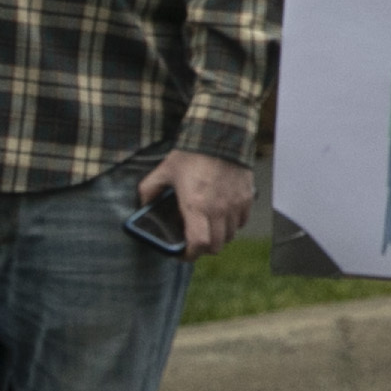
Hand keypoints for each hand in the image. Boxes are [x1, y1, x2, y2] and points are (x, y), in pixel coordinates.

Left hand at [137, 149, 253, 257]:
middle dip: (203, 248)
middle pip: (216, 246)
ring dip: (218, 236)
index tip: (181, 253)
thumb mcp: (164, 171)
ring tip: (208, 227)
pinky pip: (242, 221)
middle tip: (193, 241)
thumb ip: (149, 190)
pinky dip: (233, 224)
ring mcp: (235, 205)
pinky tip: (222, 214)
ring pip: (230, 236)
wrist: (220, 134)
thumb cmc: (191, 154)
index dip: (188, 255)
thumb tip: (143, 204)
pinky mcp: (247, 197)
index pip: (198, 245)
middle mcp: (218, 210)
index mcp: (196, 207)